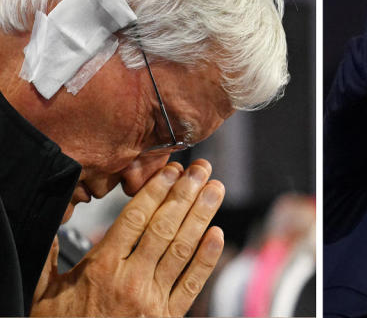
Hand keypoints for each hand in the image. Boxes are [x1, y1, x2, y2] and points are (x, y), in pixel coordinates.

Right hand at [31, 160, 225, 316]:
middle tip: (201, 170)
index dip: (155, 192)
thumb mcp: (45, 292)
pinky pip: (192, 284)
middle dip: (185, 194)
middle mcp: (130, 281)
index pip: (134, 220)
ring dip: (202, 216)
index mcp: (100, 269)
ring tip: (215, 189)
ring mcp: (152, 300)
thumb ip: (51, 254)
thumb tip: (53, 219)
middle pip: (164, 228)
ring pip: (182, 249)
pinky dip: (207, 258)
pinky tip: (217, 234)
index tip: (171, 171)